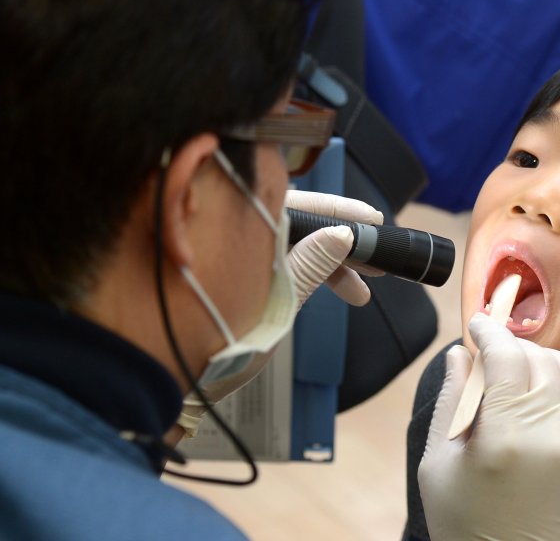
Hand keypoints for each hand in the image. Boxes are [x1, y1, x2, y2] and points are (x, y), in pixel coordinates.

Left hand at [177, 191, 382, 437]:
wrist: (162, 375)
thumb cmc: (212, 340)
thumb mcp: (273, 303)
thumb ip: (309, 264)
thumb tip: (343, 234)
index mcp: (242, 224)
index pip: (304, 204)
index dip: (343, 213)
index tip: (374, 220)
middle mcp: (236, 229)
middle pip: (300, 224)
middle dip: (342, 245)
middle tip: (378, 265)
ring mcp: (232, 251)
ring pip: (291, 246)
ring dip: (328, 266)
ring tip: (360, 294)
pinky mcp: (230, 272)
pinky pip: (276, 263)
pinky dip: (305, 276)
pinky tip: (328, 292)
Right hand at [418, 313, 559, 540]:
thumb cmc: (464, 523)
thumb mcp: (438, 464)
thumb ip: (450, 403)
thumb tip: (457, 354)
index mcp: (503, 435)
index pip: (504, 357)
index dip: (488, 331)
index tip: (477, 324)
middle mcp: (551, 434)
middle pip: (536, 361)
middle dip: (511, 348)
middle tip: (494, 354)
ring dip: (546, 358)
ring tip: (525, 364)